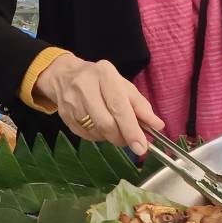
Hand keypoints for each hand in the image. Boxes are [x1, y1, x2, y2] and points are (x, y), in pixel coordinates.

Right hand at [33, 54, 163, 155]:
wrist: (65, 76)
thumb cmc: (100, 81)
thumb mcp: (124, 87)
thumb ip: (141, 106)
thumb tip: (157, 126)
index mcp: (105, 75)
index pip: (119, 107)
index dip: (131, 130)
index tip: (141, 147)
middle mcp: (85, 86)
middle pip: (106, 123)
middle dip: (121, 137)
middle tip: (130, 142)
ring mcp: (71, 101)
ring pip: (96, 132)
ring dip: (109, 137)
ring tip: (114, 129)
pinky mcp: (64, 114)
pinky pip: (85, 135)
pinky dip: (97, 137)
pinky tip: (99, 127)